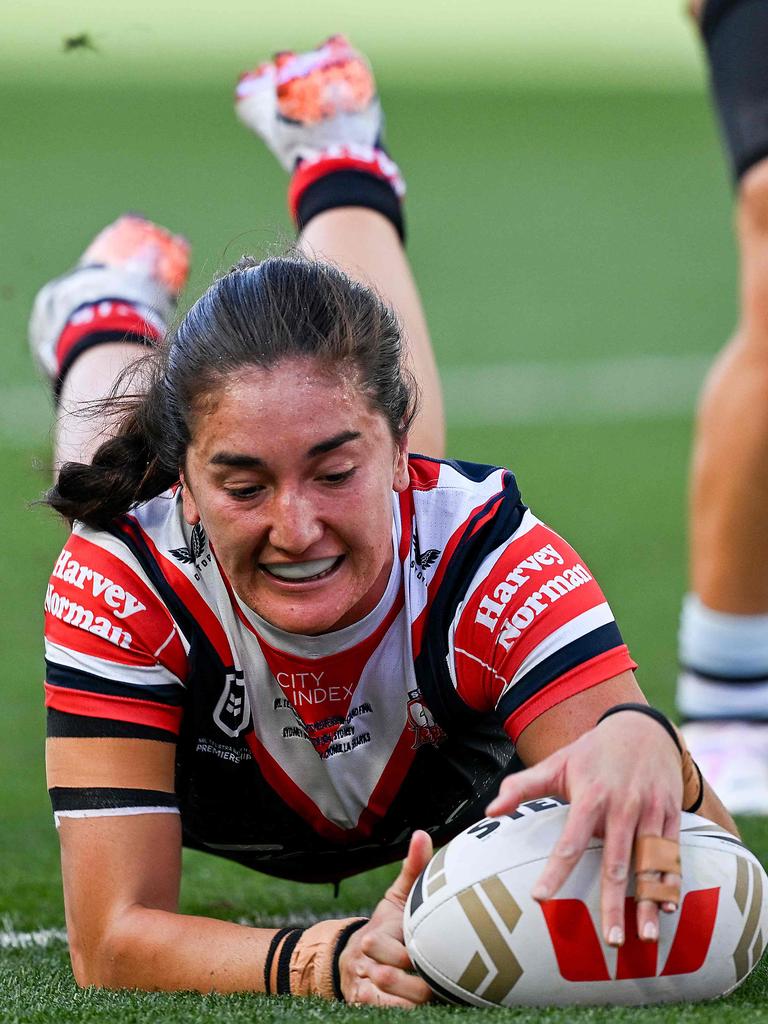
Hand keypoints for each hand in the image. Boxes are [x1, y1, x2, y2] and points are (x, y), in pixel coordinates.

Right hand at [339, 830, 434, 1006]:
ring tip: (439, 990)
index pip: (397, 948)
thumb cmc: (385, 927)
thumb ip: (412, 870)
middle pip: (396, 977)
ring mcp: (366, 985)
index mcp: (376, 934)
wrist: (350, 958)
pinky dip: (408, 1009)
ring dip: (418, 998)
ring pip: (396, 1000)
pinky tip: (428, 1004)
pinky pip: (391, 1012)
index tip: (433, 949)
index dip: (417, 953)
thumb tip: (423, 835)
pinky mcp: (366, 1004)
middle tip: (445, 974)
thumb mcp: (396, 898)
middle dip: (423, 979)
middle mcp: (368, 962)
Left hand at [486, 711, 682, 947]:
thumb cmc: (592, 752)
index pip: (570, 842)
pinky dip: (671, 881)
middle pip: (616, 863)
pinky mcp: (671, 815)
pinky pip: (672, 853)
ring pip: (649, 864)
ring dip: (649, 902)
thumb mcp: (556, 763)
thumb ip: (522, 787)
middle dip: (614, 903)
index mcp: (590, 797)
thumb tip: (489, 811)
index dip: (555, 871)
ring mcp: (650, 812)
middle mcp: (622, 807)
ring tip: (647, 937)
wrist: (641, 728)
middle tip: (610, 940)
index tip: (540, 898)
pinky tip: (669, 909)